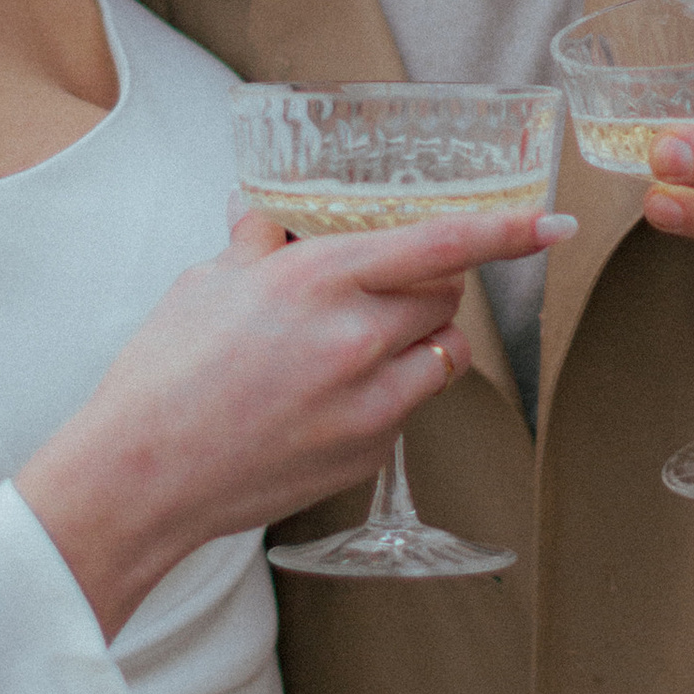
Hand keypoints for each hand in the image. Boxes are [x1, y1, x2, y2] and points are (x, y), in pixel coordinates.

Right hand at [20, 203, 571, 638]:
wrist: (141, 479)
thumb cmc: (162, 376)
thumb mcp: (205, 285)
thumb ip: (255, 245)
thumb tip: (267, 215)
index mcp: (317, 279)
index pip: (439, 244)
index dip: (506, 231)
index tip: (551, 224)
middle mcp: (355, 338)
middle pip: (447, 295)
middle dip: (437, 279)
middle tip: (396, 280)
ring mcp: (369, 403)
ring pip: (442, 353)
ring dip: (424, 335)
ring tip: (369, 338)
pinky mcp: (369, 453)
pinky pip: (410, 406)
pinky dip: (392, 389)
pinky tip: (335, 393)